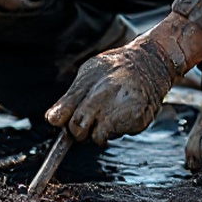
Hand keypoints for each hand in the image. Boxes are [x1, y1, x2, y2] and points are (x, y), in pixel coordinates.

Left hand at [45, 38, 179, 144]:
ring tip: (108, 111)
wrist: (149, 64)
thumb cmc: (114, 68)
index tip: (61, 123)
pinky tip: (121, 114)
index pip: (65, 117)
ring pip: (97, 138)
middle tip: (89, 116)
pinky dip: (116, 129)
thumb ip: (69, 99)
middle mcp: (104, 102)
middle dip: (79, 129)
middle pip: (78, 131)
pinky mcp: (136, 123)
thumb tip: (52, 120)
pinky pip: (117, 135)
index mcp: (89, 89)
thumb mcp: (87, 75)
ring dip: (98, 130)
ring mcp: (121, 114)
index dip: (62, 122)